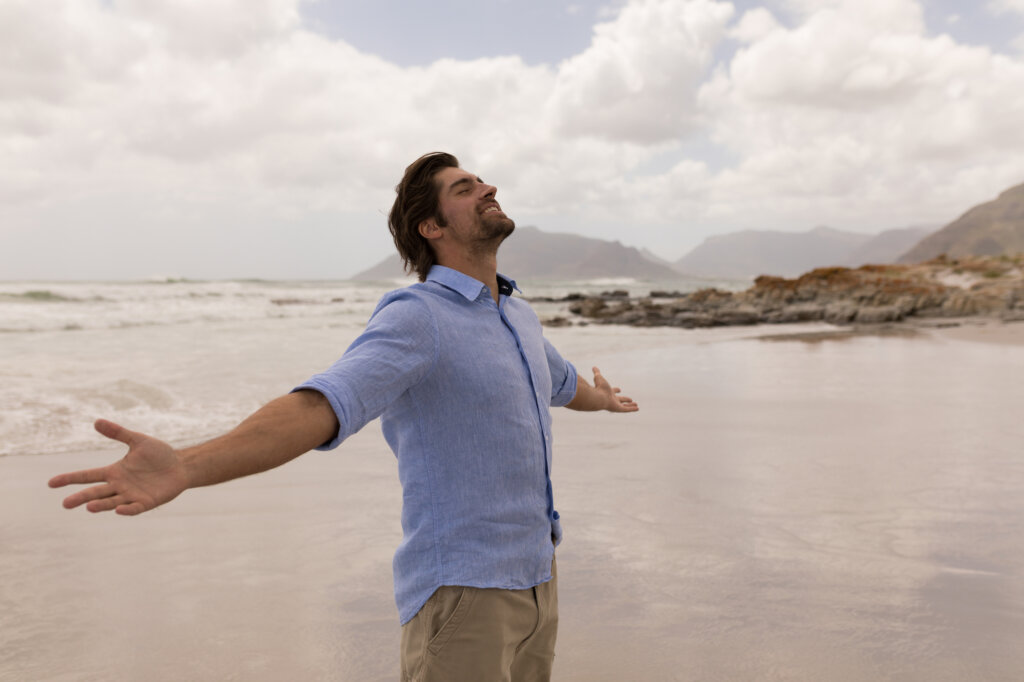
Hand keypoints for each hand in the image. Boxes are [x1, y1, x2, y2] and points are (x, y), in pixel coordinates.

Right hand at [48, 419, 189, 514]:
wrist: (180, 466)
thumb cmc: (159, 454)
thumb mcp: (137, 440)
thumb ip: (118, 433)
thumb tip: (96, 421)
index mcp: (114, 472)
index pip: (88, 476)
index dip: (70, 479)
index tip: (52, 483)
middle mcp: (119, 485)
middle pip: (95, 492)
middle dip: (81, 498)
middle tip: (66, 504)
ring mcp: (131, 495)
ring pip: (111, 501)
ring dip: (101, 505)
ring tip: (89, 507)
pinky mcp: (146, 502)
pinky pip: (134, 508)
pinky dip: (126, 509)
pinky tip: (119, 508)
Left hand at [591, 366, 637, 412]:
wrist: (597, 396)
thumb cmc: (598, 387)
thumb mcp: (598, 377)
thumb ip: (597, 373)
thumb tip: (594, 367)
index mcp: (607, 393)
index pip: (612, 391)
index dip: (615, 390)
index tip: (619, 389)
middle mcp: (611, 400)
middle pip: (619, 400)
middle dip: (625, 399)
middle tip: (630, 399)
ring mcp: (615, 405)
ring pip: (624, 406)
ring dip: (630, 405)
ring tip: (636, 405)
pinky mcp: (618, 409)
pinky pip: (626, 410)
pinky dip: (632, 409)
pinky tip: (637, 409)